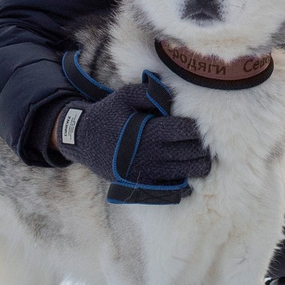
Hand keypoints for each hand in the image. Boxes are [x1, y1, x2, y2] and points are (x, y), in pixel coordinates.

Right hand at [63, 74, 210, 202]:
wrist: (82, 141)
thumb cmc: (107, 115)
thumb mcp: (125, 97)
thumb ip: (151, 94)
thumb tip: (175, 97)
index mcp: (149, 132)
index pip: (186, 131)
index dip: (195, 128)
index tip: (194, 125)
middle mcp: (151, 155)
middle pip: (192, 154)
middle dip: (201, 146)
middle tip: (200, 141)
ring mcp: (148, 173)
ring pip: (188, 173)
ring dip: (199, 164)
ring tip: (198, 155)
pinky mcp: (143, 185)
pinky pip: (174, 190)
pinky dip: (185, 184)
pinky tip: (185, 173)